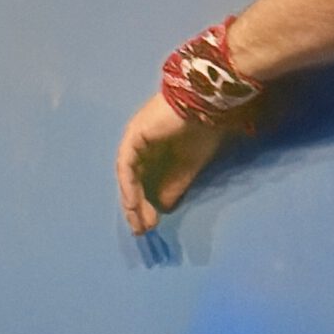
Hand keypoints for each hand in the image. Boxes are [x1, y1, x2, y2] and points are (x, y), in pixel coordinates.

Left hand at [115, 92, 224, 234]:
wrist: (207, 103)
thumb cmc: (202, 129)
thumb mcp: (189, 165)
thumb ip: (175, 185)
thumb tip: (164, 207)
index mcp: (153, 149)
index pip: (142, 181)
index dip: (145, 204)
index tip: (151, 225)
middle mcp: (139, 145)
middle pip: (132, 182)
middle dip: (137, 208)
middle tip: (142, 230)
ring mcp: (134, 140)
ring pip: (127, 177)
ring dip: (132, 201)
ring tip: (139, 223)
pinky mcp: (133, 136)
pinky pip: (126, 166)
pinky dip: (129, 186)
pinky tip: (134, 204)